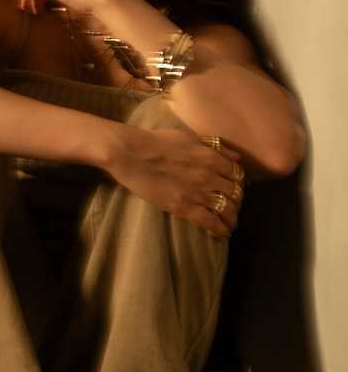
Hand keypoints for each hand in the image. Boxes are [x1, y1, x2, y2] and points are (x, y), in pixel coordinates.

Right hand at [107, 127, 244, 237]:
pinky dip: (220, 229)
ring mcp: (198, 193)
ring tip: (231, 224)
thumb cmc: (157, 141)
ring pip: (227, 210)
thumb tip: (236, 156)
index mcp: (212, 157)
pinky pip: (209, 222)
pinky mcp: (183, 207)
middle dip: (237, 202)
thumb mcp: (190, 136)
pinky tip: (222, 234)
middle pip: (235, 193)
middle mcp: (210, 176)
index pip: (237, 173)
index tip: (234, 188)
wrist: (132, 154)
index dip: (238, 182)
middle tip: (232, 207)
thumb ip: (214, 145)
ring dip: (232, 219)